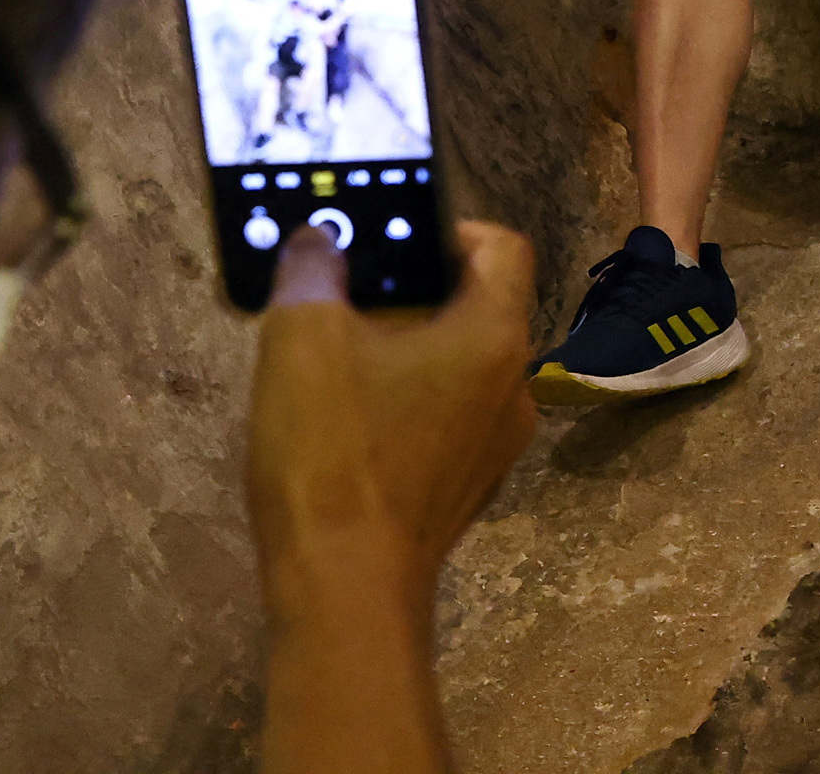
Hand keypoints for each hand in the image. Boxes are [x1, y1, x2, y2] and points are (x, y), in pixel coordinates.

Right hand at [251, 219, 538, 625]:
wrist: (345, 591)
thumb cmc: (333, 455)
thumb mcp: (303, 339)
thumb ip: (312, 271)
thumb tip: (317, 239)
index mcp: (494, 337)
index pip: (503, 246)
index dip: (451, 227)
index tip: (394, 237)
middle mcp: (515, 388)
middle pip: (481, 306)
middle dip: (416, 291)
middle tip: (350, 294)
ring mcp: (497, 446)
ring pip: (463, 366)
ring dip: (409, 348)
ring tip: (338, 354)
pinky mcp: (468, 490)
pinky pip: (449, 417)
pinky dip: (410, 401)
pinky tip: (349, 419)